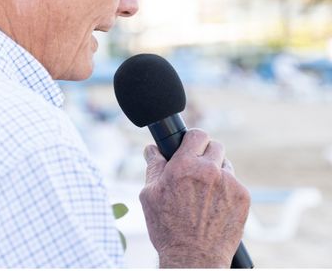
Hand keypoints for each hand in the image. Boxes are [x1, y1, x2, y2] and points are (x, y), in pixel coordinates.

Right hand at [139, 128, 250, 267]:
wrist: (193, 258)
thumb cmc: (167, 228)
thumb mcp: (149, 195)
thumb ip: (153, 166)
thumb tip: (152, 149)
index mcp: (184, 165)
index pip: (197, 134)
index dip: (192, 140)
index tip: (190, 147)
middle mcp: (209, 170)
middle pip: (215, 146)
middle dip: (205, 155)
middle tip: (196, 171)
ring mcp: (229, 183)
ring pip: (225, 165)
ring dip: (217, 172)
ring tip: (204, 194)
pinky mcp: (243, 197)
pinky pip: (235, 184)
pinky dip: (226, 190)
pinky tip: (214, 206)